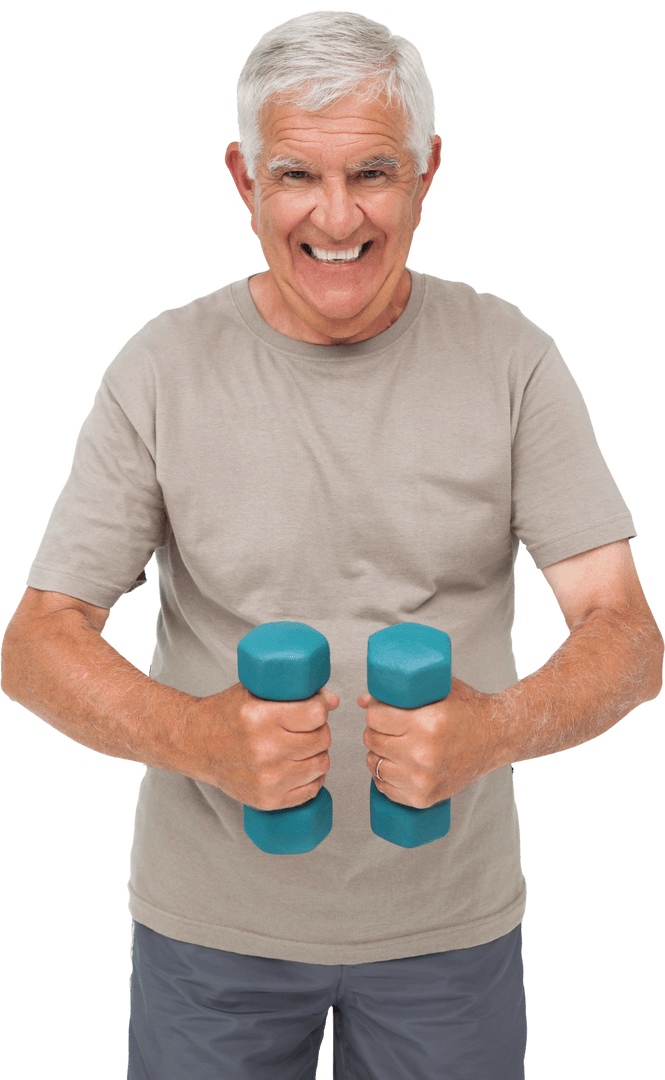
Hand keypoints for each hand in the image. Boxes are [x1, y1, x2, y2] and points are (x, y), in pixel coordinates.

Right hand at [176, 682, 339, 810]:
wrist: (196, 746)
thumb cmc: (225, 715)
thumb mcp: (253, 691)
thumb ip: (292, 692)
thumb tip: (333, 701)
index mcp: (261, 719)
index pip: (316, 714)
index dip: (321, 707)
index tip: (316, 706)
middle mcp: (266, 750)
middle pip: (321, 738)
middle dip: (320, 729)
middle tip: (308, 727)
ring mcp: (268, 778)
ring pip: (321, 764)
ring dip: (318, 753)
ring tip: (304, 746)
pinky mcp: (268, 799)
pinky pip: (311, 789)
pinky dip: (313, 778)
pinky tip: (302, 767)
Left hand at [358, 676, 499, 806]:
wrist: (496, 739)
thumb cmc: (468, 711)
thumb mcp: (437, 691)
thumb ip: (399, 693)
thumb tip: (362, 701)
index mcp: (427, 724)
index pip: (375, 718)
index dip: (375, 712)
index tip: (382, 711)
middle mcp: (424, 754)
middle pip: (372, 740)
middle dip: (375, 731)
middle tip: (387, 727)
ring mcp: (423, 779)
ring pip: (374, 765)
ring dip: (377, 754)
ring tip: (391, 745)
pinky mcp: (423, 797)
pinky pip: (385, 788)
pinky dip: (385, 777)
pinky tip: (395, 765)